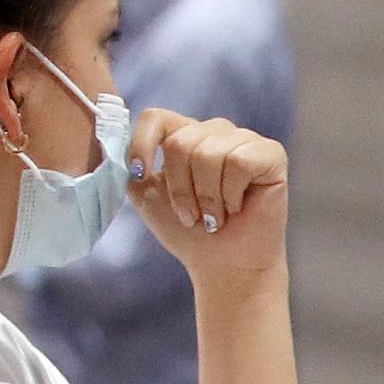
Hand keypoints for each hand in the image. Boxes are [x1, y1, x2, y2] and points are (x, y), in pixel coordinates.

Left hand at [125, 110, 288, 285]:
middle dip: (181, 189)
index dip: (142, 145)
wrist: (225, 266)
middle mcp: (215, 131)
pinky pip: (238, 162)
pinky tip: (238, 208)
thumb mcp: (146, 194)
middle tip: (193, 215)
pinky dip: (231, 195)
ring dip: (207, 197)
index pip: (156, 117)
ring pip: (207, 153)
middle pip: (180, 142)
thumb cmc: (188, 232)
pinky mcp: (271, 154)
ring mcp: (245, 140)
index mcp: (185, 134)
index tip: (141, 176)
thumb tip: (112, 140)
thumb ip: (129, 164)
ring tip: (216, 216)